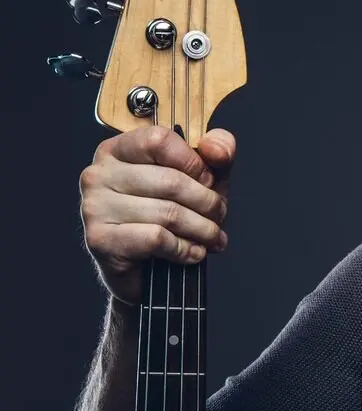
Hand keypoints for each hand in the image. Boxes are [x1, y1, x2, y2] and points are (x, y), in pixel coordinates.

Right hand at [79, 126, 234, 306]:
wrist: (147, 271)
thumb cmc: (172, 217)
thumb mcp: (203, 178)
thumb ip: (218, 152)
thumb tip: (215, 148)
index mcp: (118, 150)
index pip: (159, 139)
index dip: (194, 162)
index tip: (208, 181)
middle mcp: (98, 174)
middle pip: (171, 181)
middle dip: (208, 203)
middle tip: (218, 217)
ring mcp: (94, 207)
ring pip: (168, 213)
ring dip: (202, 229)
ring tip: (212, 237)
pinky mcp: (100, 239)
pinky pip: (156, 238)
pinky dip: (184, 248)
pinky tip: (192, 252)